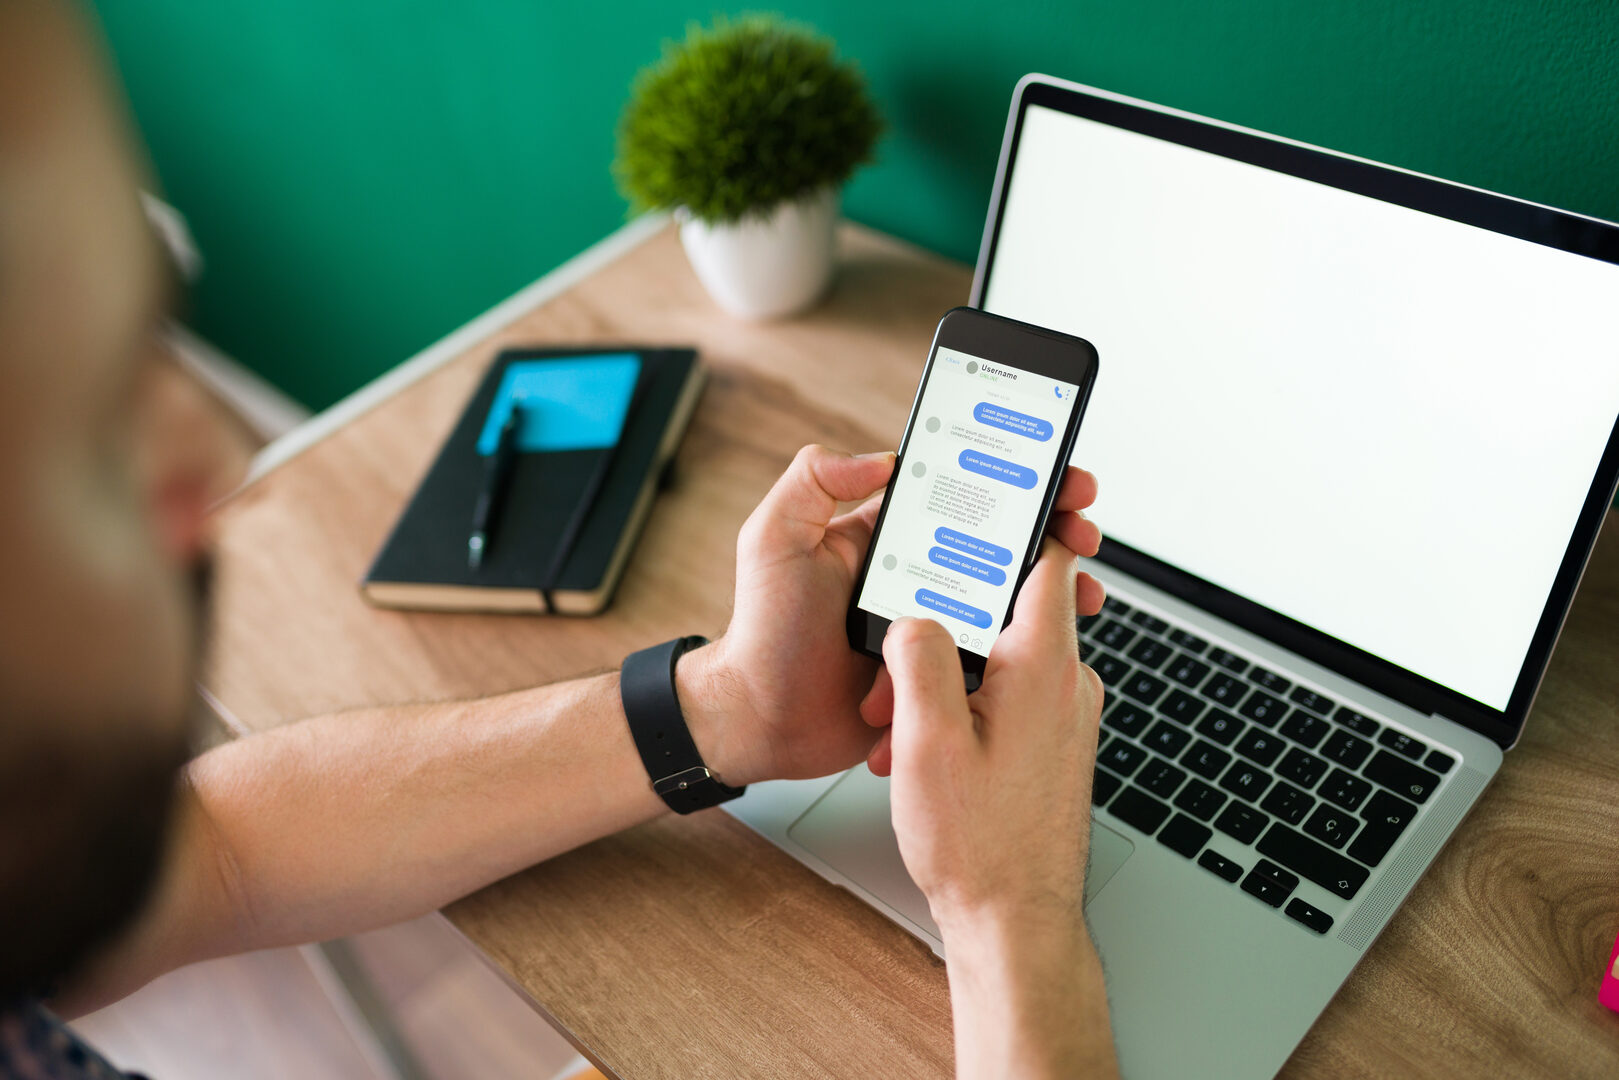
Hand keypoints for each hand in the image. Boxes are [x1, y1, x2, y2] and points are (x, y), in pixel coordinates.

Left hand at [678, 445, 1102, 788]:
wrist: (761, 720)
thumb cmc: (762, 632)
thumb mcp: (773, 540)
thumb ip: (811, 483)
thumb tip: (880, 456)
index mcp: (890, 534)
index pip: (965, 493)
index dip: (1017, 480)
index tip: (1058, 477)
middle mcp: (920, 573)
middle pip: (1004, 541)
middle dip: (1055, 530)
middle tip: (1084, 534)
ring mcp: (936, 623)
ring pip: (1011, 598)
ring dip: (1056, 588)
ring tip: (1086, 590)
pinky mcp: (943, 671)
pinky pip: (997, 656)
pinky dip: (1032, 646)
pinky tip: (1058, 642)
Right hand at [877, 537, 1104, 926]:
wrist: (1015, 921)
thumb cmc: (980, 844)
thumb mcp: (929, 740)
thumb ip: (919, 658)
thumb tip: (913, 616)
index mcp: (1044, 666)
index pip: (1047, 560)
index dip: (1019, 522)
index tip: (987, 504)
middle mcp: (1066, 683)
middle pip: (1008, 606)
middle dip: (946, 621)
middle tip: (899, 654)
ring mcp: (1062, 714)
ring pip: (997, 658)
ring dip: (945, 675)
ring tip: (900, 723)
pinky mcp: (1050, 742)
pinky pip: (1003, 697)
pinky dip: (960, 707)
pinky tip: (922, 746)